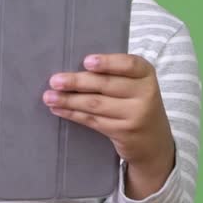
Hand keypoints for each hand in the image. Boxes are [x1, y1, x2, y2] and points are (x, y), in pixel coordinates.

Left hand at [44, 53, 175, 198]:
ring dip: (69, 100)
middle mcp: (145, 94)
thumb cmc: (136, 102)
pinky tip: (59, 109)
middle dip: (77, 82)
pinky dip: (73, 114)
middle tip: (55, 81)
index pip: (129, 64)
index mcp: (146, 74)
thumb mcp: (135, 84)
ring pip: (96, 104)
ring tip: (49, 96)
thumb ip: (115, 74)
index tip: (86, 62)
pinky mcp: (123, 132)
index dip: (107, 63)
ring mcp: (135, 115)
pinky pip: (93, 120)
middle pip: (106, 85)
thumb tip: (73, 66)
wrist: (154, 141)